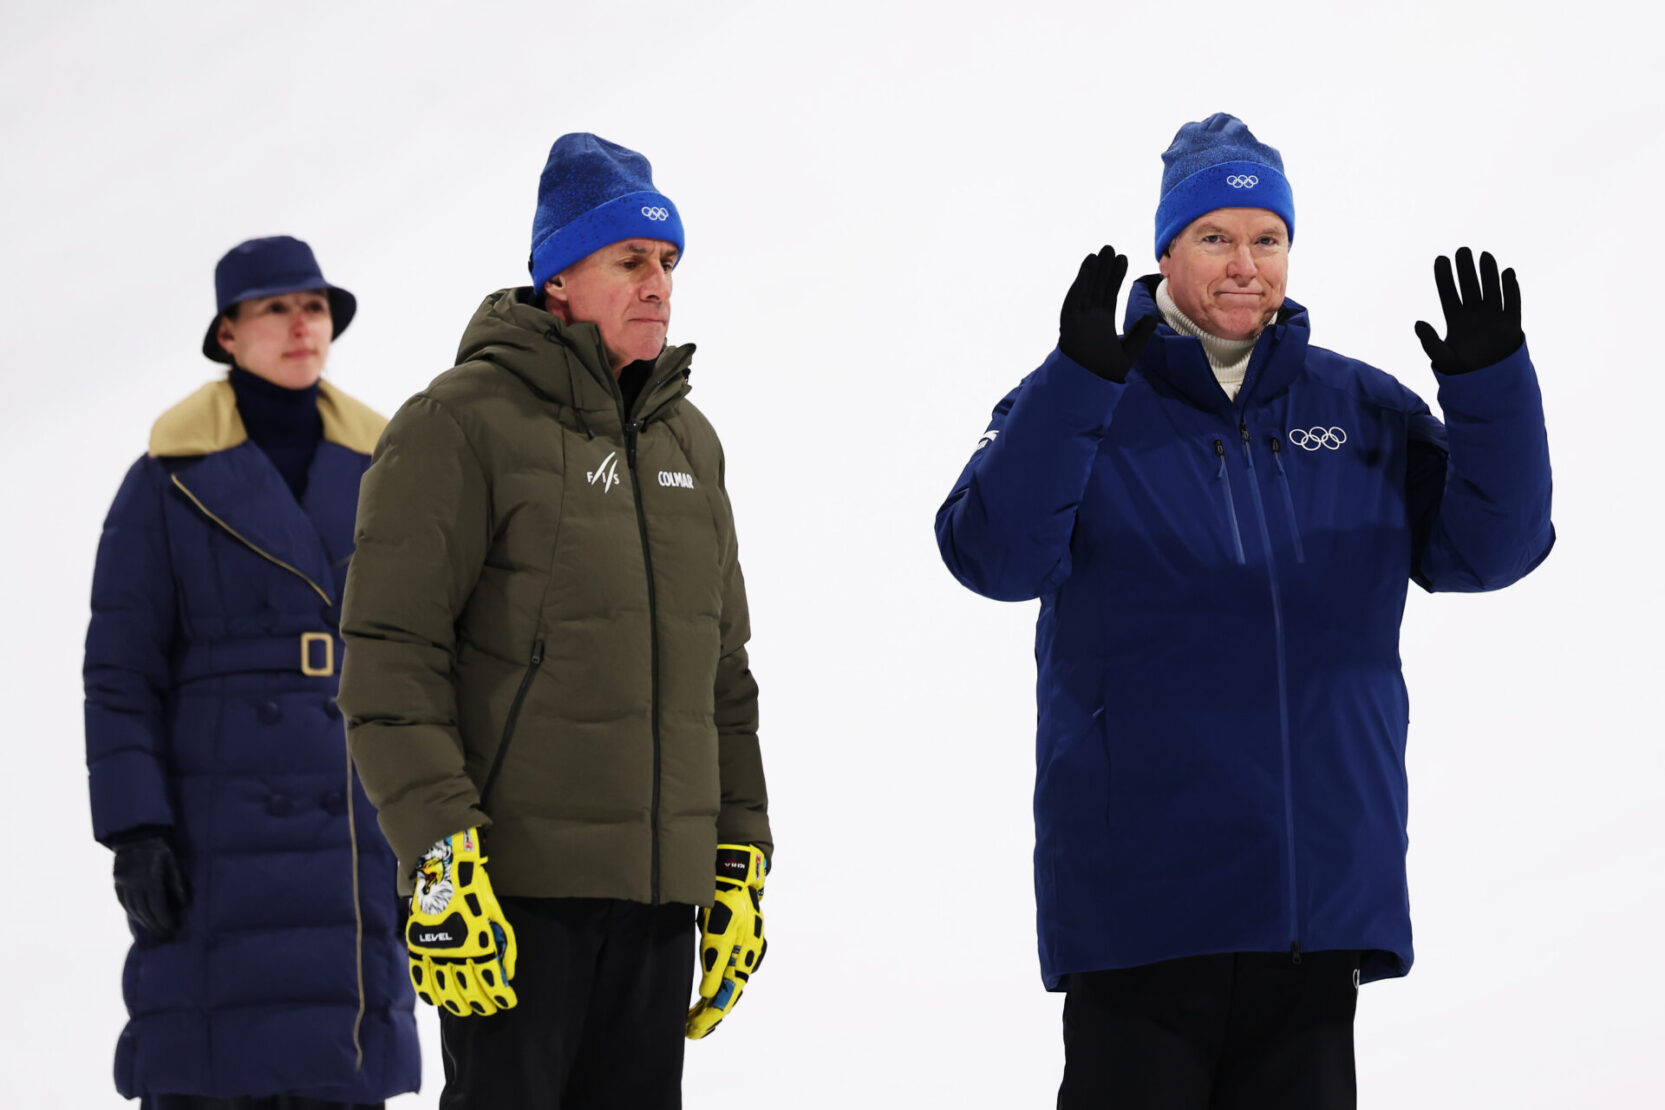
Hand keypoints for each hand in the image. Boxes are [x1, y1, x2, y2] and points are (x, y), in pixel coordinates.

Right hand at [113, 834, 188, 939]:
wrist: (136, 834)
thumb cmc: (160, 848)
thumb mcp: (173, 863)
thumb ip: (177, 884)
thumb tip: (183, 904)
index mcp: (151, 879)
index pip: (157, 907)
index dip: (165, 920)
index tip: (173, 928)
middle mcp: (135, 884)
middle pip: (144, 911)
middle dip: (155, 924)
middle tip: (164, 933)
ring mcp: (123, 883)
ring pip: (132, 908)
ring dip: (143, 921)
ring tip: (153, 928)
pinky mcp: (116, 881)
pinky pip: (122, 901)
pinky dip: (130, 912)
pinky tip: (138, 917)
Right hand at [406, 828, 517, 1016]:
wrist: (445, 872)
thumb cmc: (476, 893)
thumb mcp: (497, 916)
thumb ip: (504, 945)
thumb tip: (507, 973)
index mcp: (478, 941)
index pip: (490, 978)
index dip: (500, 995)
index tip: (507, 1002)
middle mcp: (455, 950)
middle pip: (469, 989)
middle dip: (482, 1003)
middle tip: (489, 1008)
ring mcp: (434, 950)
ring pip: (445, 990)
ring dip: (458, 1004)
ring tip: (467, 1009)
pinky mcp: (417, 946)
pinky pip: (420, 978)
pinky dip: (430, 993)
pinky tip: (438, 1001)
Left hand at [686, 844, 767, 1038]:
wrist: (735, 876)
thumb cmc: (727, 901)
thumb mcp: (718, 930)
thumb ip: (715, 961)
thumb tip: (709, 994)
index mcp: (746, 958)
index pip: (729, 997)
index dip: (711, 1016)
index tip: (694, 1030)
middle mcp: (747, 959)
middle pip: (729, 996)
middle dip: (710, 1016)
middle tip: (690, 1032)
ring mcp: (743, 952)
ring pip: (727, 987)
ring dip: (711, 1005)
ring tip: (693, 1019)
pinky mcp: (736, 945)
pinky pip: (726, 975)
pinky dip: (715, 990)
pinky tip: (704, 997)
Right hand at [1058, 244, 1158, 382]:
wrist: (1090, 384)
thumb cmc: (1105, 371)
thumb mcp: (1130, 350)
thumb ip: (1140, 334)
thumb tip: (1152, 318)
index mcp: (1102, 321)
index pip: (1110, 293)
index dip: (1115, 276)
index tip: (1122, 259)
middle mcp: (1089, 317)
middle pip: (1098, 287)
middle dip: (1104, 269)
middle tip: (1110, 248)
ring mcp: (1079, 319)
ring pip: (1087, 289)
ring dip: (1092, 271)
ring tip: (1100, 253)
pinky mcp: (1069, 322)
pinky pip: (1075, 298)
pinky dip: (1081, 283)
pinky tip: (1088, 269)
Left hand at [1414, 247, 1522, 374]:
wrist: (1488, 383)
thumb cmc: (1461, 370)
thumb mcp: (1442, 358)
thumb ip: (1430, 342)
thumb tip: (1418, 323)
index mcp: (1455, 320)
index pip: (1448, 294)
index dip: (1444, 277)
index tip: (1440, 259)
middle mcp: (1474, 314)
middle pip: (1470, 287)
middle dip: (1466, 269)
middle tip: (1462, 250)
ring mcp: (1493, 317)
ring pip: (1490, 290)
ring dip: (1488, 273)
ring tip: (1484, 255)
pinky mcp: (1511, 324)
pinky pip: (1512, 302)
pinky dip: (1511, 288)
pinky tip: (1508, 273)